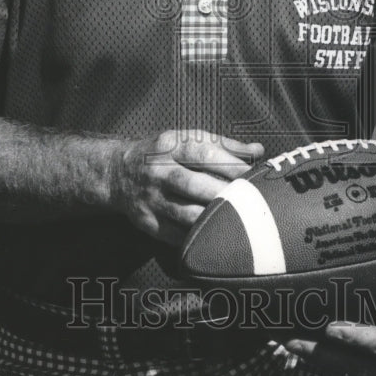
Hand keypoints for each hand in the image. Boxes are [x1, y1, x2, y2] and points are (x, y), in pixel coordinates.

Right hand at [110, 130, 263, 245]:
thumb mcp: (185, 139)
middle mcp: (158, 171)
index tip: (253, 175)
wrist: (117, 173)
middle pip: (194, 185)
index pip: (203, 153)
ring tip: (238, 220)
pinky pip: (177, 235)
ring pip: (187, 214)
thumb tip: (258, 151)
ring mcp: (151, 199)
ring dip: (214, 218)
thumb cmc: (162, 154)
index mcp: (170, 146)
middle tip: (251, 201)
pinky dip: (198, 236)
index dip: (231, 165)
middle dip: (225, 194)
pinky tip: (217, 235)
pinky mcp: (147, 222)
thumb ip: (223, 145)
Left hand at [285, 278, 375, 375]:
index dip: (357, 339)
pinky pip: (338, 366)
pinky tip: (293, 342)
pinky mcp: (368, 370)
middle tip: (287, 337)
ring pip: (339, 368)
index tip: (332, 329)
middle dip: (317, 352)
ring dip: (310, 355)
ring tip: (280, 338)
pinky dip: (316, 356)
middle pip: (349, 363)